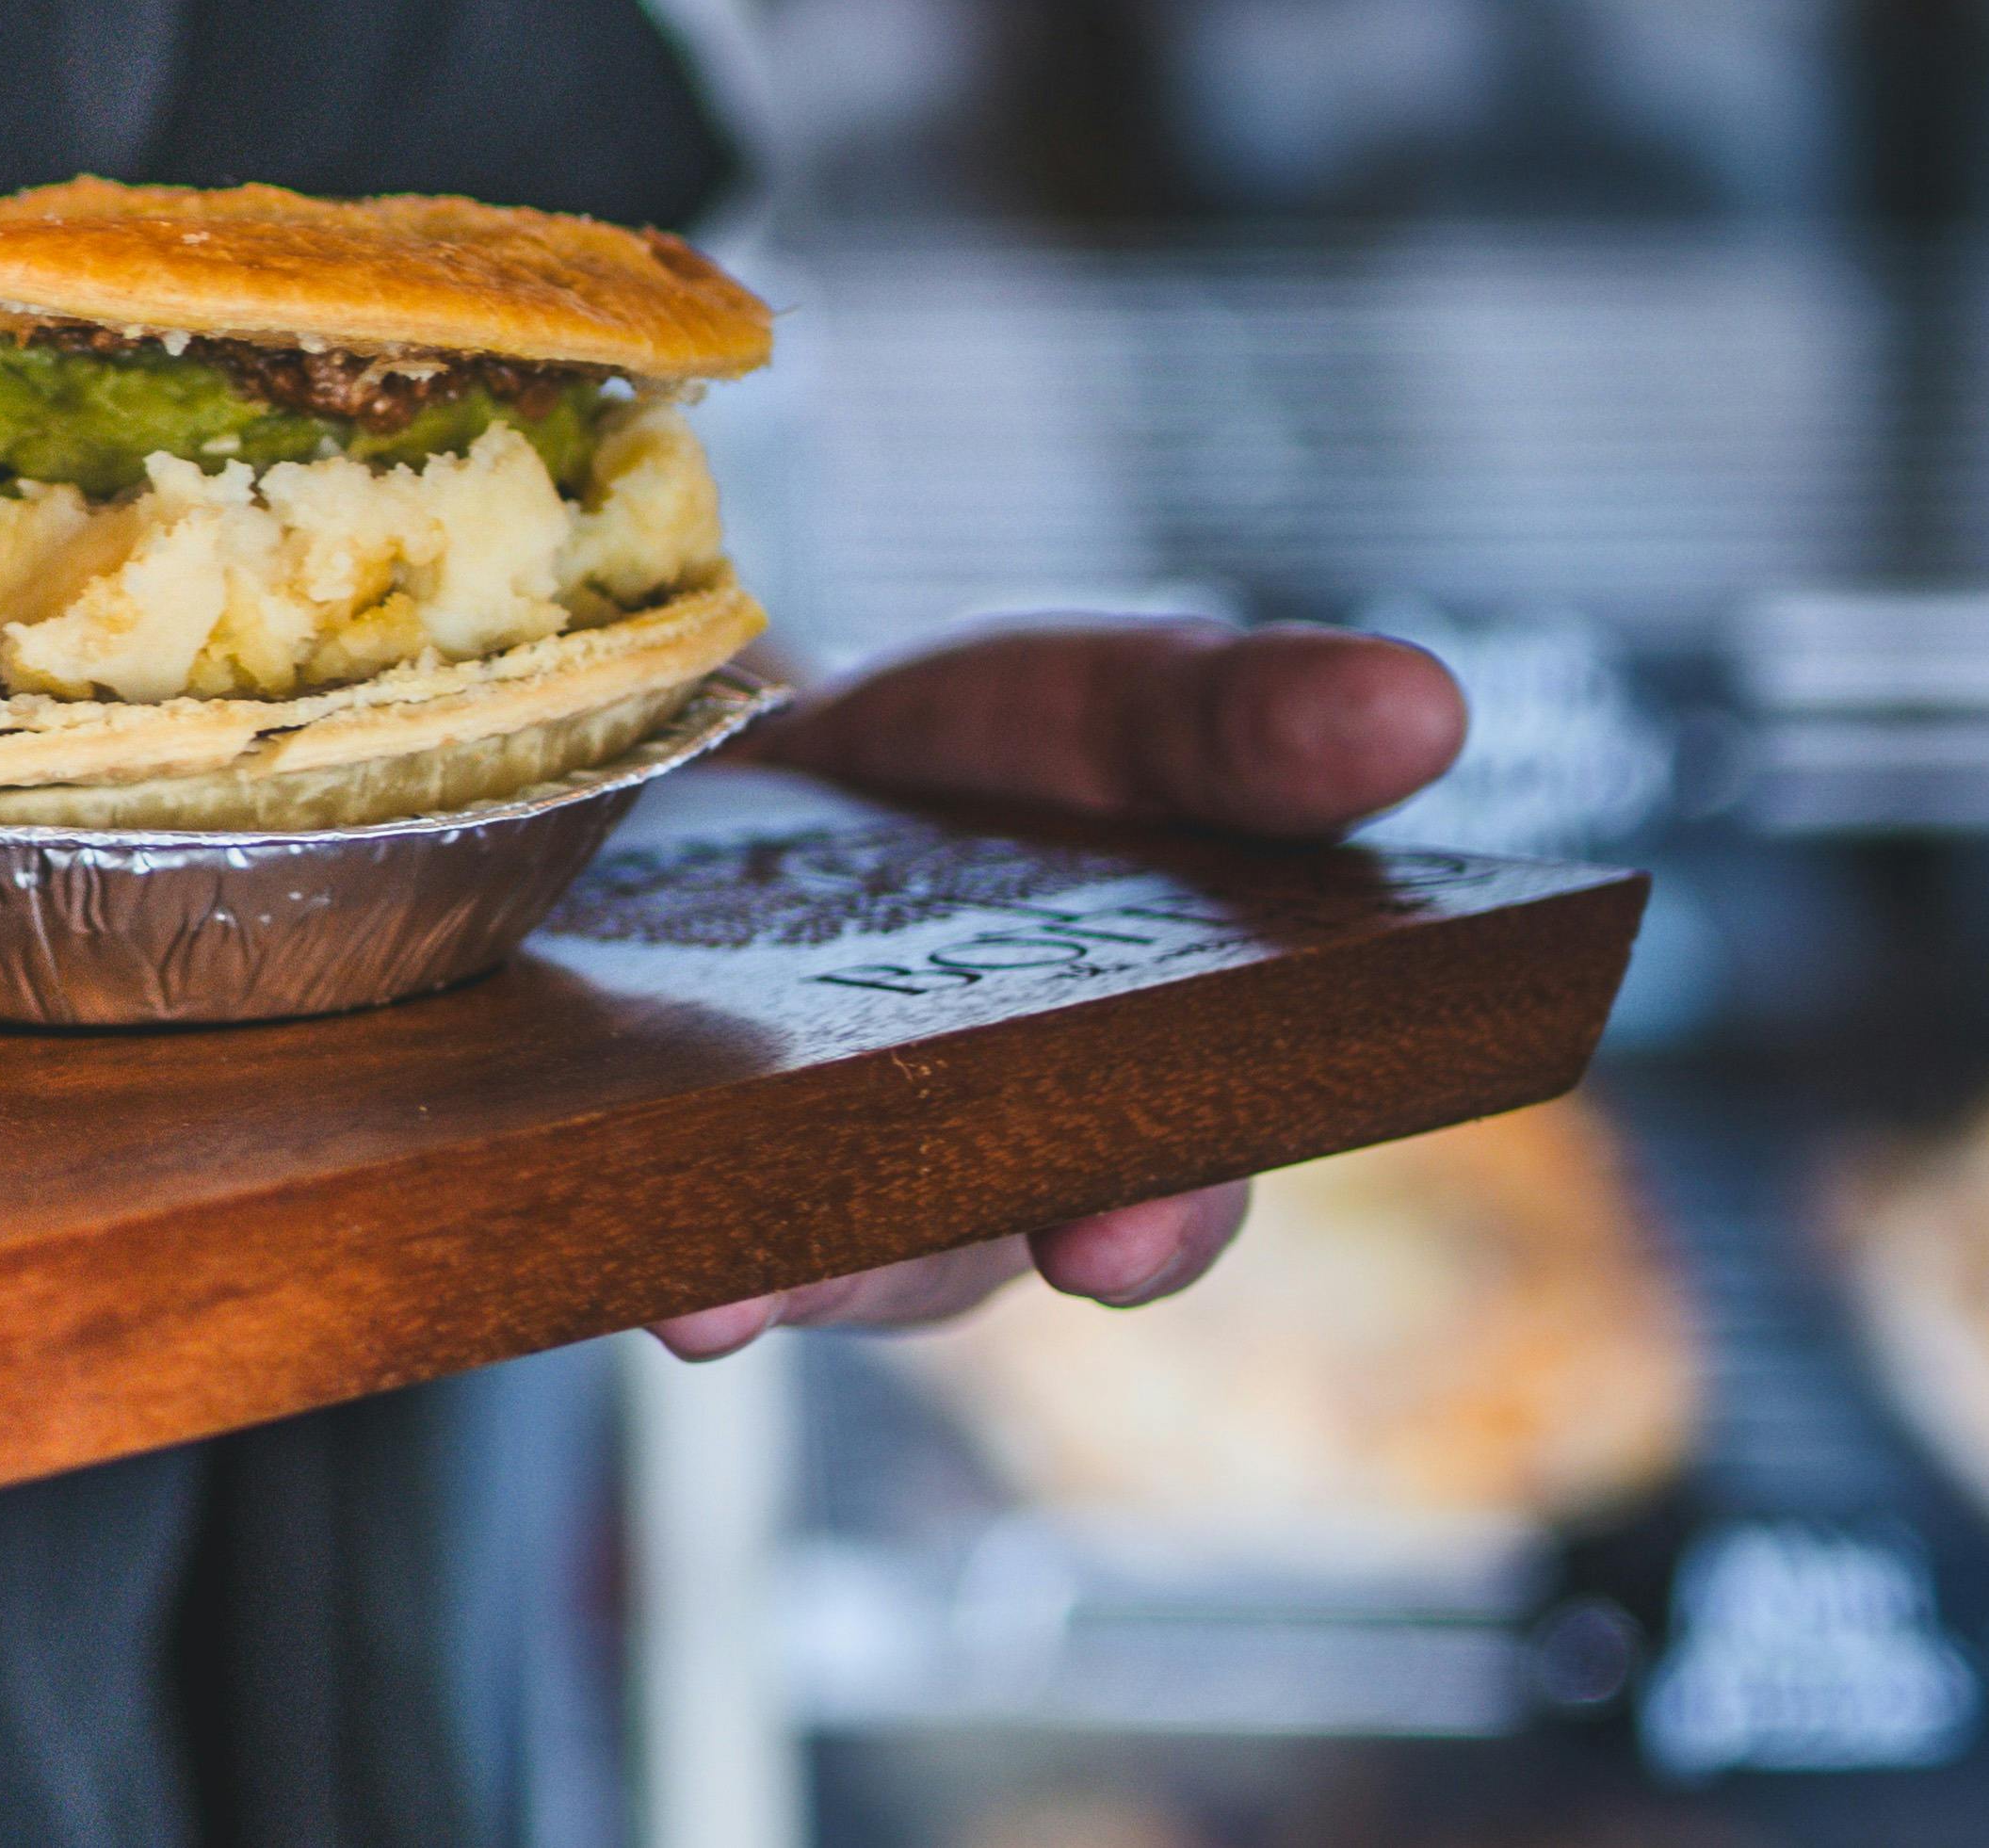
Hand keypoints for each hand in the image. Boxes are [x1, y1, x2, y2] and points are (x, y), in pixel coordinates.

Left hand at [646, 619, 1465, 1360]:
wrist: (749, 741)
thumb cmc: (981, 757)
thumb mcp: (1121, 701)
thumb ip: (1243, 726)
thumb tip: (1421, 709)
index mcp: (1118, 1090)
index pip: (1164, 1190)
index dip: (1151, 1224)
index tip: (1115, 1240)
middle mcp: (960, 1172)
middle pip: (951, 1253)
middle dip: (912, 1265)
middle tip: (837, 1269)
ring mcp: (793, 1167)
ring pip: (779, 1253)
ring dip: (747, 1272)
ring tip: (708, 1289)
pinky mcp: (638, 1137)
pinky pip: (629, 1197)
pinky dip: (606, 1198)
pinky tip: (567, 1184)